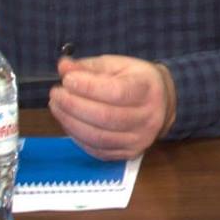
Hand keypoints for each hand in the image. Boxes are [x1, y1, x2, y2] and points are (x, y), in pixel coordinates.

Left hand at [48, 55, 174, 159]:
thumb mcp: (116, 66)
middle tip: (56, 94)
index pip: (117, 92)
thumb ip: (89, 67)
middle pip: (105, 117)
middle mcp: (149, 117)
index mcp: (148, 89)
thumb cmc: (136, 80)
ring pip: (98, 137)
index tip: (67, 80)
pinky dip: (77, 136)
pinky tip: (69, 122)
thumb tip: (63, 67)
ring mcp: (140, 139)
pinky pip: (97, 149)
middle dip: (73, 105)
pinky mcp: (129, 153)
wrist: (163, 103)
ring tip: (57, 107)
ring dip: (70, 122)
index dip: (88, 87)